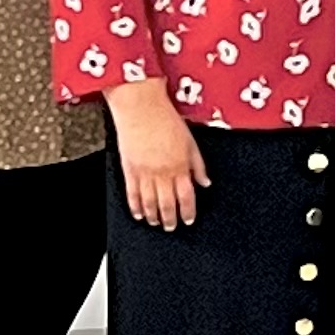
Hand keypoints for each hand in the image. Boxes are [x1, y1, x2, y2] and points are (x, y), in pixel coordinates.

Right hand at [106, 80, 208, 226]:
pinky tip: (139, 214)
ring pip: (149, 203)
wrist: (141, 107)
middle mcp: (162, 173)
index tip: (188, 219)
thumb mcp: (190, 141)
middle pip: (167, 204)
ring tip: (156, 223)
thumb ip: (198, 165)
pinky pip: (132, 194)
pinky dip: (135, 207)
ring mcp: (144, 173)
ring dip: (154, 217)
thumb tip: (205, 182)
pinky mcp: (129, 169)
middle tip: (172, 227)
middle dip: (170, 219)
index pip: (186, 197)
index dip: (188, 212)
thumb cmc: (166, 119)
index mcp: (180, 167)